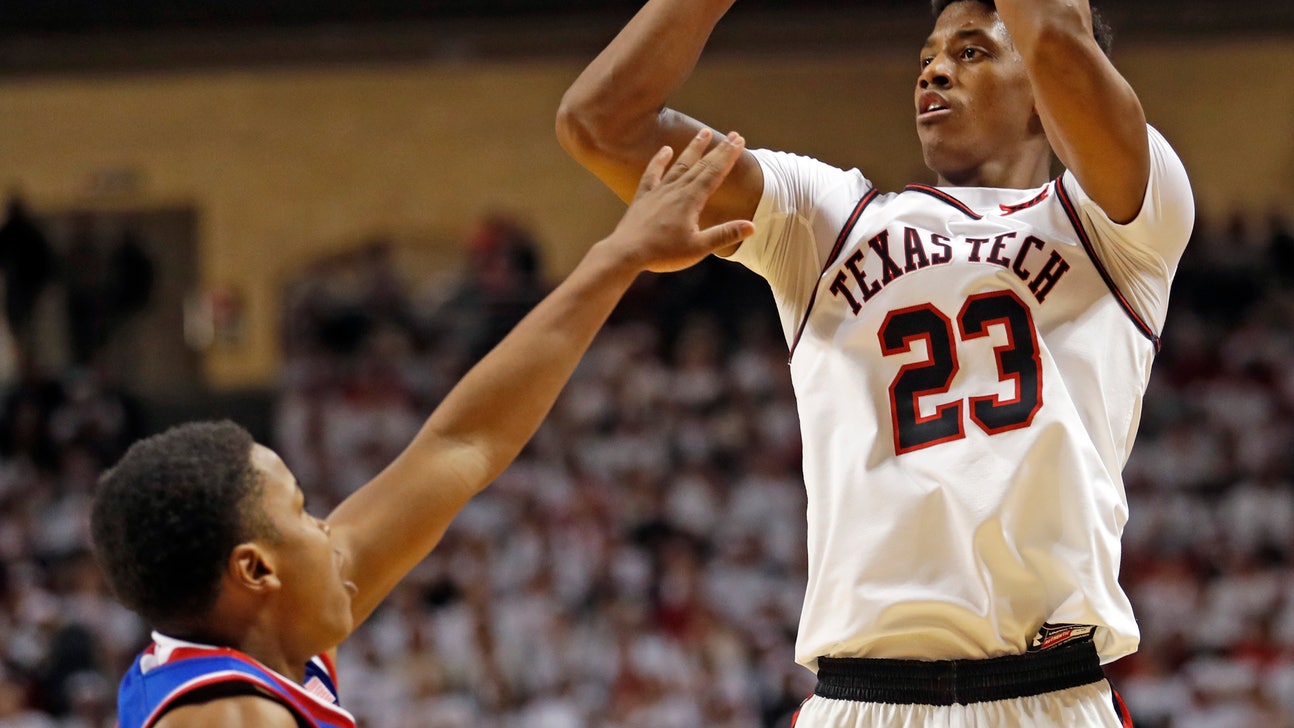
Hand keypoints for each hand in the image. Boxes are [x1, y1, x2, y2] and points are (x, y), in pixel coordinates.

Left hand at [605, 128, 755, 273]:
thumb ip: (724, 234)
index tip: (739, 140)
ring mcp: (658, 191)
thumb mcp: (698, 248)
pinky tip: (665, 150)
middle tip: (732, 134)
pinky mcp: (643, 197)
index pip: (714, 172)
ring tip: (703, 132)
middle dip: (718, 149)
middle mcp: (676, 190)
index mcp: (691, 200)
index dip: (728, 156)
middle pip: (701, 165)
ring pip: (680, 164)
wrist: (626, 253)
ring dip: (693, 148)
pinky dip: (659, 161)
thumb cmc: (663, 253)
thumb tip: (752, 226)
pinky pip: (652, 174)